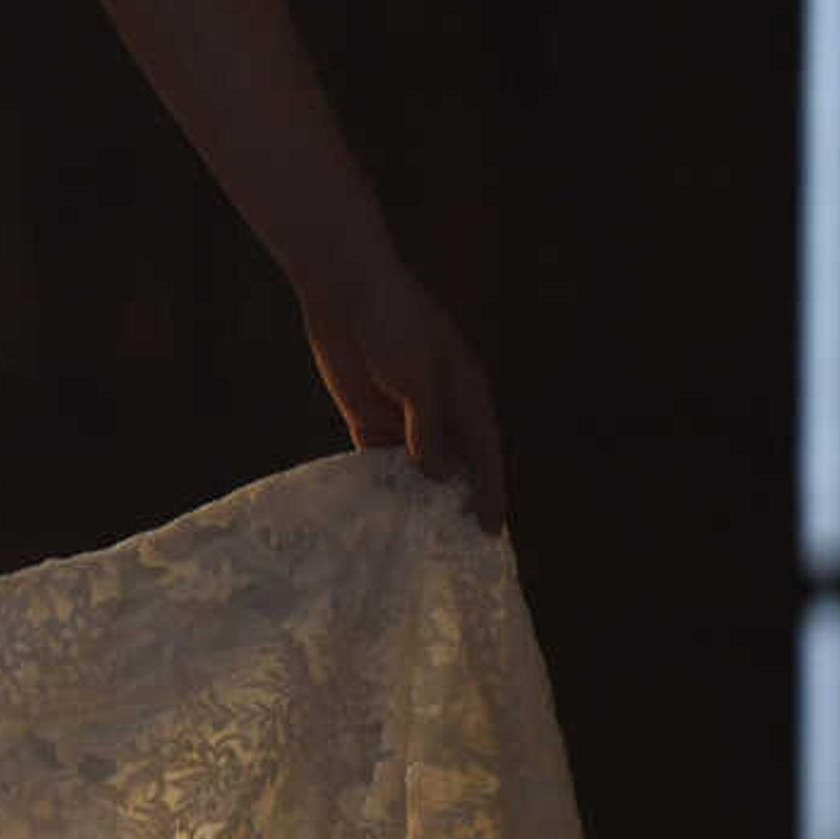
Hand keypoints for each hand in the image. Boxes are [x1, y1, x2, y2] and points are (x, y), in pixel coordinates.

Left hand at [298, 255, 507, 533]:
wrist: (347, 291)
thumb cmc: (395, 324)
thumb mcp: (420, 380)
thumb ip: (428, 430)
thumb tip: (437, 475)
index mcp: (467, 395)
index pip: (484, 454)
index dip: (490, 493)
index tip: (492, 531)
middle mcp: (440, 410)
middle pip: (453, 466)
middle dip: (454, 502)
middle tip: (453, 548)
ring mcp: (403, 415)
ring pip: (415, 467)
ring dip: (414, 497)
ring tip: (414, 540)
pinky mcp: (368, 416)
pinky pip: (378, 458)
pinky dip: (379, 481)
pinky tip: (377, 511)